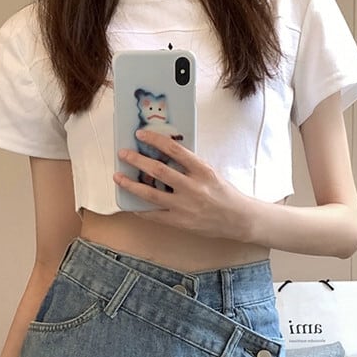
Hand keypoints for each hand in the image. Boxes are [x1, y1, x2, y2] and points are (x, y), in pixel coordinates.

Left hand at [113, 129, 254, 240]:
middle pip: (158, 170)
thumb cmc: (224, 194)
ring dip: (131, 184)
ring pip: (151, 194)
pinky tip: (130, 203)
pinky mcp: (180, 222)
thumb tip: (164, 154)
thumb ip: (190, 165)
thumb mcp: (211, 173)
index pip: (174, 150)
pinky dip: (140, 208)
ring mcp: (184, 206)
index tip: (140, 134)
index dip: (155, 140)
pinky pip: (154, 215)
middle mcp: (192, 187)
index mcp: (202, 170)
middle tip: (123, 153)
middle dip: (137, 160)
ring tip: (118, 177)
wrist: (238, 220)